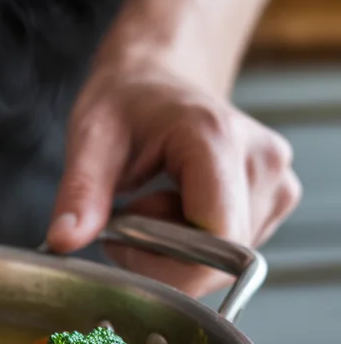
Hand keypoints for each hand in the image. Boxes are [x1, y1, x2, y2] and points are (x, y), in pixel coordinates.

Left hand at [46, 54, 301, 296]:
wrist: (158, 80)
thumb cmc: (126, 104)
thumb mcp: (89, 139)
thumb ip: (80, 192)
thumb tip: (64, 240)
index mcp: (215, 138)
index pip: (215, 239)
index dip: (166, 263)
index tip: (122, 242)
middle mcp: (260, 160)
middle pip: (220, 258)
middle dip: (164, 257)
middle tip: (128, 220)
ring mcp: (277, 180)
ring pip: (226, 260)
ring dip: (179, 251)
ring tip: (152, 205)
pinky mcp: (279, 197)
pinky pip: (234, 251)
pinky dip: (198, 245)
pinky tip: (178, 208)